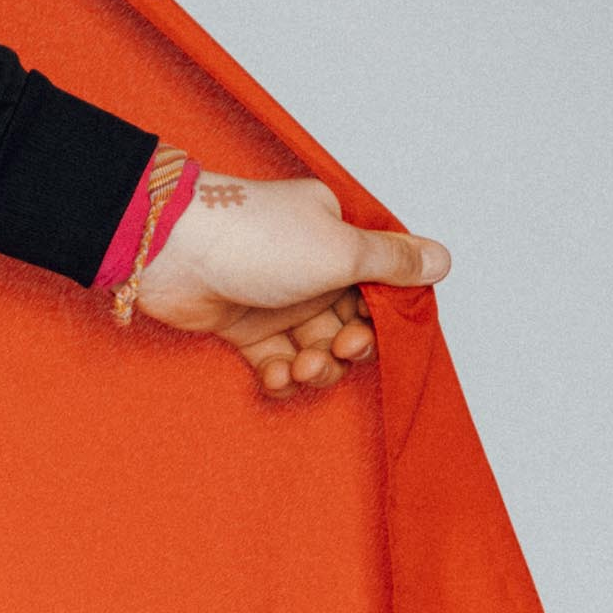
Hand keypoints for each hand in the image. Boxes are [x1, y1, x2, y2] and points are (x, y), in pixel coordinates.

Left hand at [130, 172, 449, 399]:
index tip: (375, 331)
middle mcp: (310, 265)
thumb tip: (441, 260)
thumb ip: (392, 262)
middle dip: (349, 348)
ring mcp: (275, 296)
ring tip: (300, 368)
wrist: (171, 250)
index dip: (384, 317)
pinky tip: (276, 377)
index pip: (380, 285)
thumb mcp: (340, 248)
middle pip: (351, 323)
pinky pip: (277, 361)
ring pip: (316, 346)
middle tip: (336, 351)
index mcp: (337, 235)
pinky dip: (281, 376)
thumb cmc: (255, 238)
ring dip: (316, 367)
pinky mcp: (242, 325)